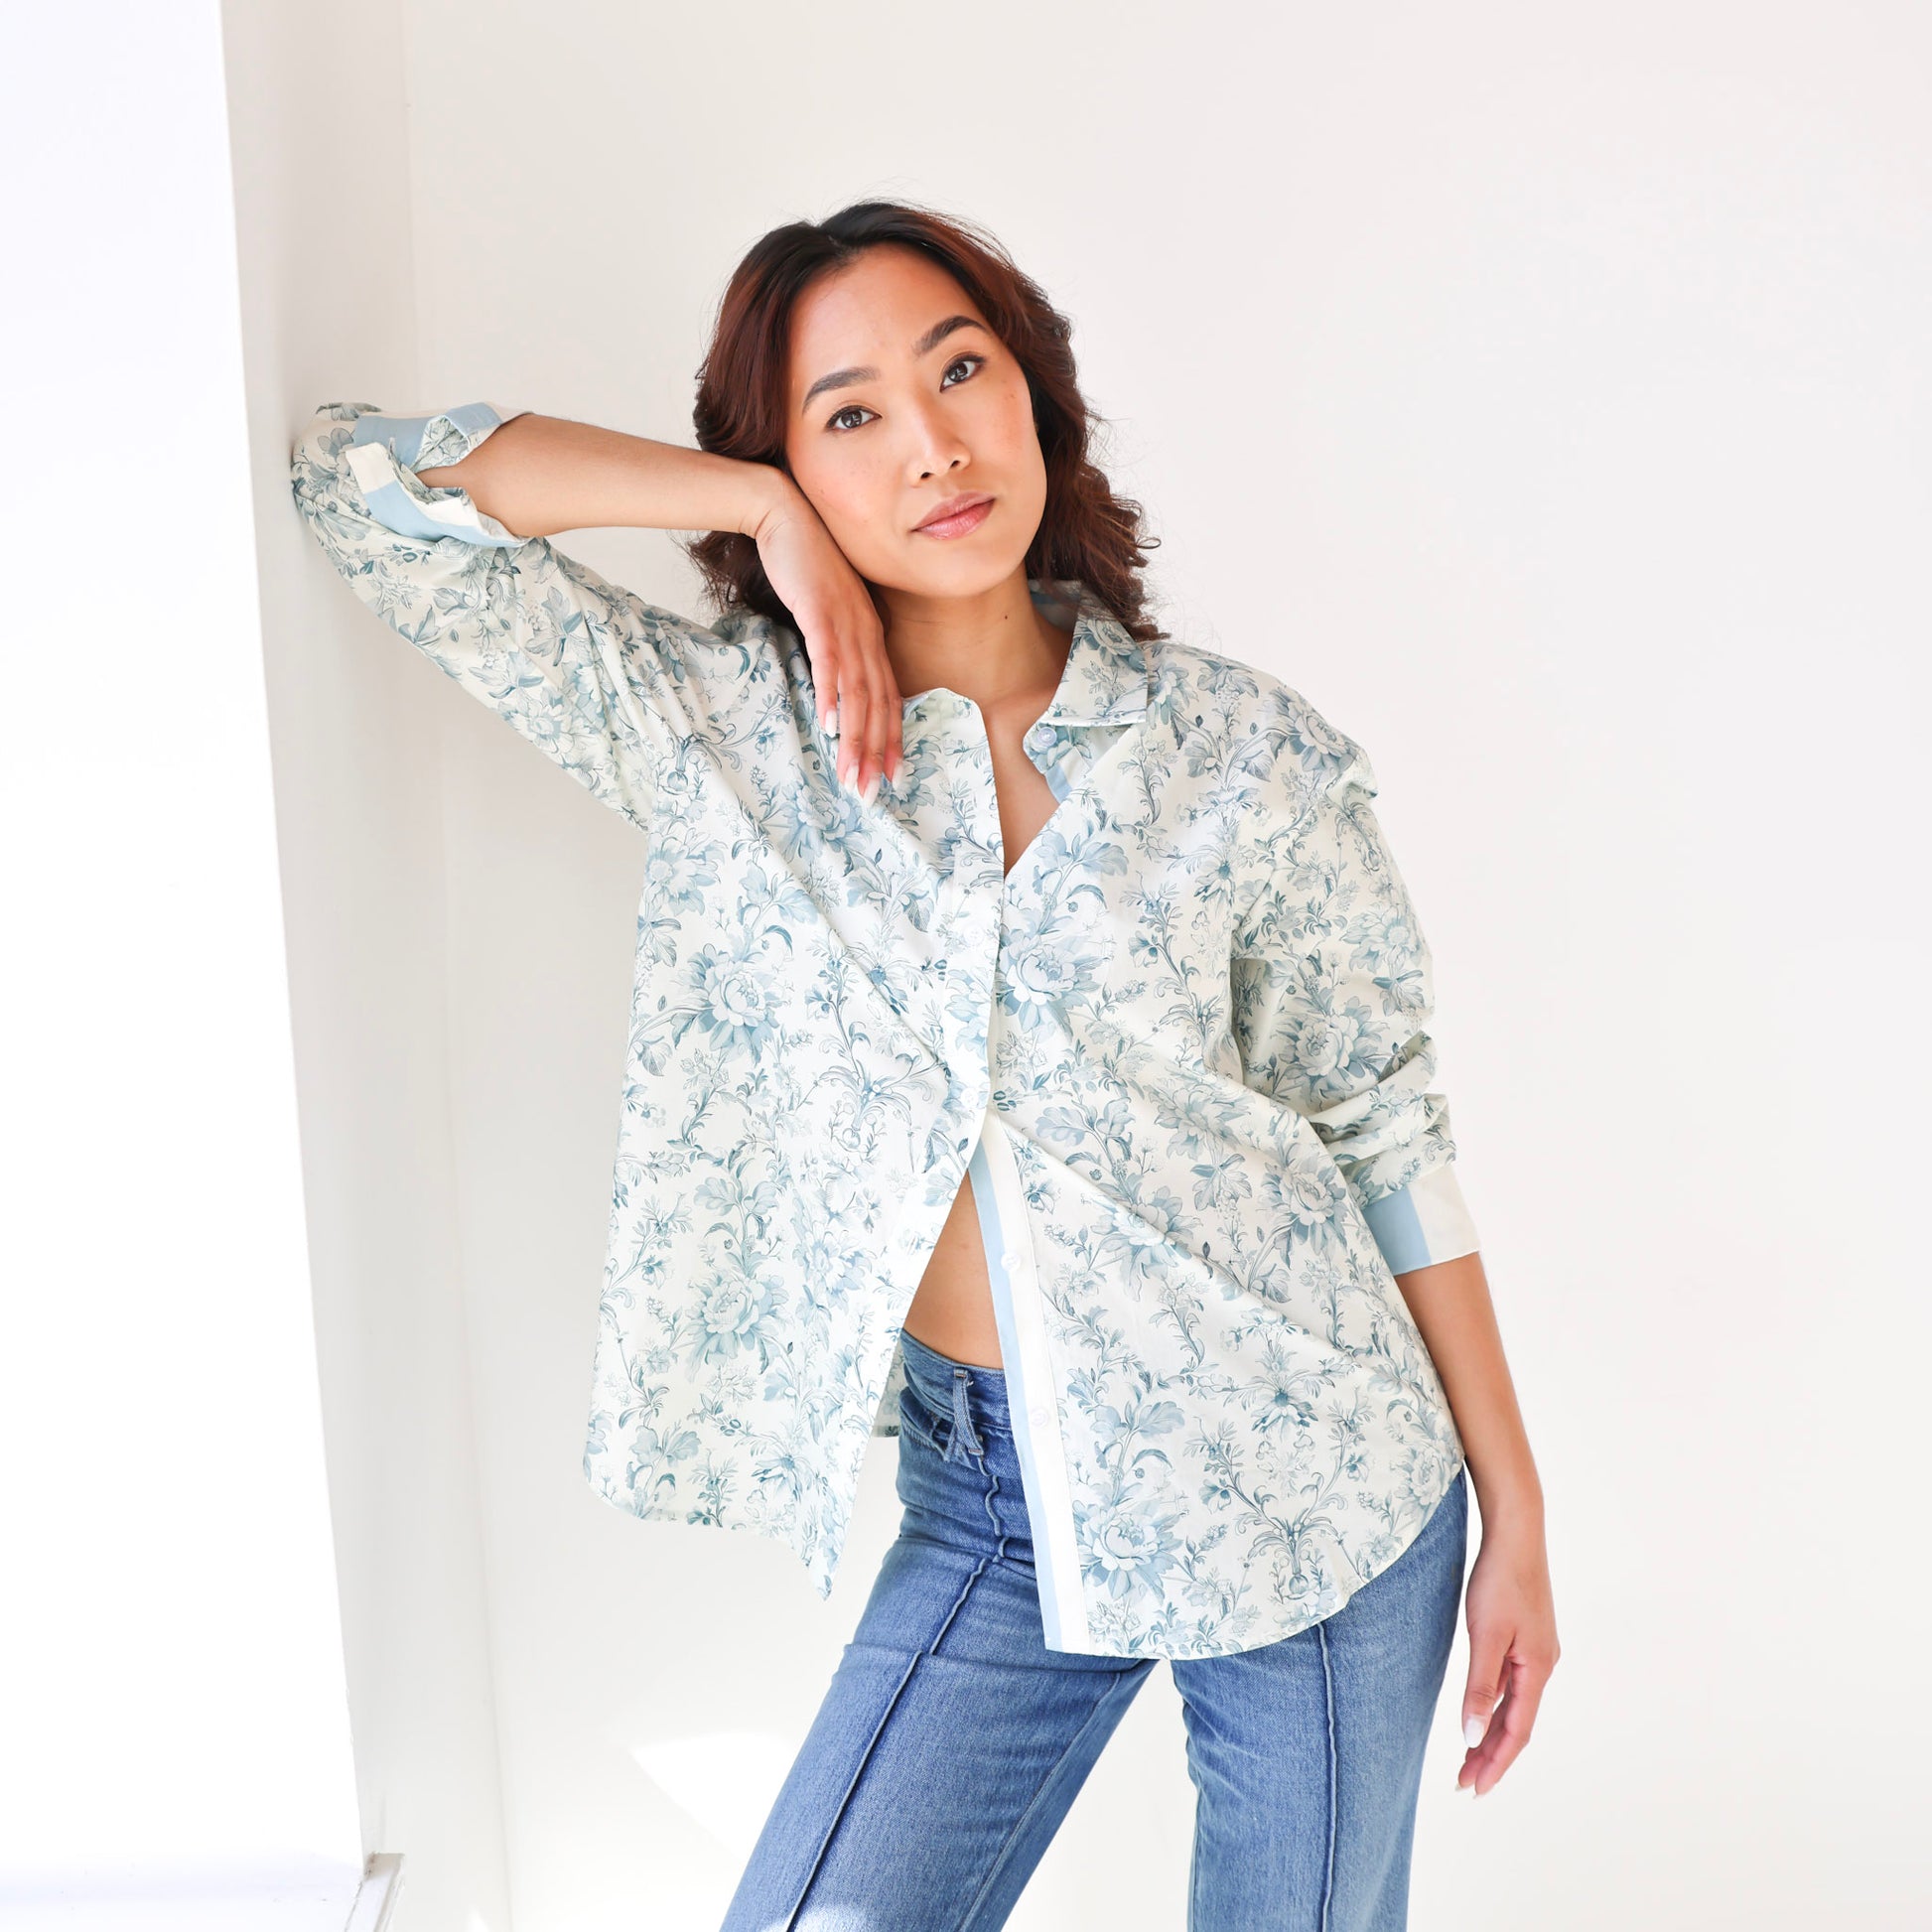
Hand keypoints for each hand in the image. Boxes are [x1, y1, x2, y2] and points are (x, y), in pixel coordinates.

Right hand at [750, 483, 902, 798]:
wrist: (787, 514)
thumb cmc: (805, 564)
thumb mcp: (827, 609)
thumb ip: (835, 642)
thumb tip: (833, 678)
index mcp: (870, 635)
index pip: (888, 696)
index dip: (890, 738)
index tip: (890, 775)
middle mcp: (866, 633)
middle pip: (878, 703)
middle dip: (875, 752)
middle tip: (872, 793)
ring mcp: (846, 624)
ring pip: (858, 693)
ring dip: (856, 738)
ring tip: (852, 776)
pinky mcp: (820, 613)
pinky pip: (830, 663)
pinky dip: (832, 696)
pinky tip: (830, 725)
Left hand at [1454, 1505, 1557, 1795]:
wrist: (1515, 1533)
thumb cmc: (1500, 1580)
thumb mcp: (1485, 1634)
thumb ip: (1479, 1686)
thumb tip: (1471, 1737)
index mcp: (1536, 1670)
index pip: (1515, 1731)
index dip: (1494, 1763)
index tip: (1473, 1789)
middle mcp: (1542, 1666)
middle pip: (1516, 1724)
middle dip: (1490, 1756)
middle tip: (1464, 1785)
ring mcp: (1536, 1653)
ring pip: (1513, 1706)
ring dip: (1491, 1734)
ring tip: (1468, 1760)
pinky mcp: (1526, 1639)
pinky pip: (1510, 1686)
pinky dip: (1494, 1706)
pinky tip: (1480, 1714)